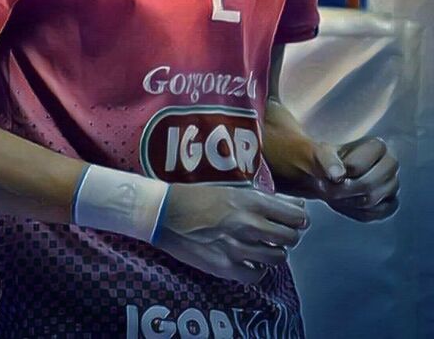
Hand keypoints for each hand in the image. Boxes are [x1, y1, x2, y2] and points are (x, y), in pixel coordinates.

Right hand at [152, 182, 308, 284]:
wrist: (166, 213)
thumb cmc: (197, 196)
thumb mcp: (232, 189)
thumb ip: (264, 198)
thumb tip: (295, 205)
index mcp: (251, 201)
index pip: (295, 215)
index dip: (299, 219)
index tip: (295, 220)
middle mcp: (249, 225)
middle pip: (291, 238)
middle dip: (289, 235)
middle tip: (280, 233)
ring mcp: (238, 248)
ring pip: (278, 258)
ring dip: (274, 252)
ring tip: (265, 246)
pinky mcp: (226, 268)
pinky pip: (257, 276)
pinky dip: (257, 269)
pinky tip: (250, 260)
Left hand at [313, 137, 399, 222]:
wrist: (325, 177)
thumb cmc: (324, 161)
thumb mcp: (318, 154)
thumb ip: (327, 161)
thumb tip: (338, 175)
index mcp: (376, 146)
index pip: (375, 155)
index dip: (353, 164)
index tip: (336, 171)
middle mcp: (389, 164)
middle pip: (372, 182)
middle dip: (347, 188)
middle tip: (328, 189)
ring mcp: (391, 185)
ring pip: (374, 199)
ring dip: (348, 200)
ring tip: (333, 195)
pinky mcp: (389, 203)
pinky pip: (377, 212)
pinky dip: (357, 211)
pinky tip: (345, 203)